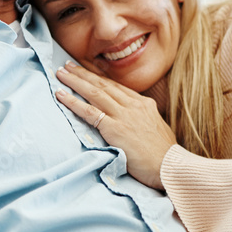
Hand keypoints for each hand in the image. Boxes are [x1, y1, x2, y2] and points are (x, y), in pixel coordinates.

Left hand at [55, 61, 174, 189]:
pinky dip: (73, 102)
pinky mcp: (115, 128)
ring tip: (61, 73)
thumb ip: (144, 119)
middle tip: (67, 65)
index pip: (116, 86)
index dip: (99, 77)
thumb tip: (135, 119)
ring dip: (75, 81)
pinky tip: (61, 94)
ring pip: (94, 92)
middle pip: (103, 84)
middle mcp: (133, 105)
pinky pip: (89, 112)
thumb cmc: (164, 154)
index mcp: (144, 103)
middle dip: (84, 73)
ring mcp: (124, 115)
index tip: (86, 70)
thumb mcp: (157, 127)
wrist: (170, 166)